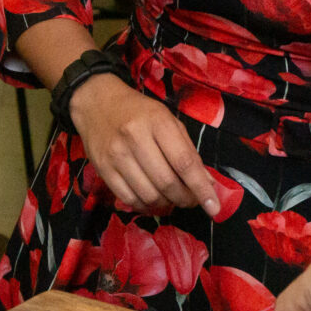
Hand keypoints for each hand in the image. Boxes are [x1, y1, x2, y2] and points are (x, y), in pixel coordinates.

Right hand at [69, 74, 220, 216]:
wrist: (97, 103)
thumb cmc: (139, 112)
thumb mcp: (169, 121)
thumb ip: (189, 152)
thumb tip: (208, 183)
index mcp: (158, 122)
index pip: (184, 162)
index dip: (201, 188)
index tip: (214, 207)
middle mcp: (135, 138)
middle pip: (167, 183)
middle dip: (185, 199)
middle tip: (191, 200)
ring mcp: (116, 155)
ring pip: (148, 195)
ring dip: (166, 204)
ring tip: (171, 198)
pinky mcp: (103, 169)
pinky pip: (129, 199)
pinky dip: (145, 206)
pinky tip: (152, 199)